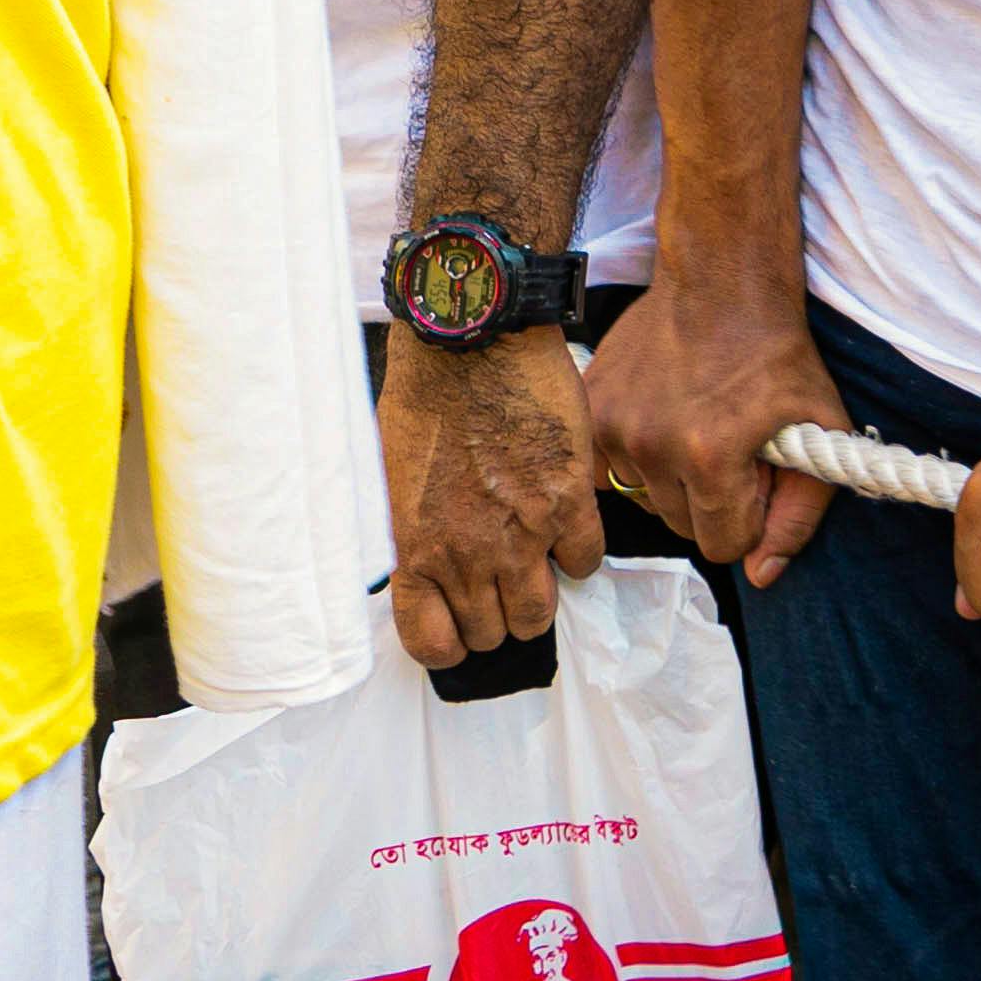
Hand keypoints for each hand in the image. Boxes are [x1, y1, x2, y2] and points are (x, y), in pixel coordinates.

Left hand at [378, 328, 606, 668]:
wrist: (471, 339)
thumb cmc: (424, 392)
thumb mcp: (395, 474)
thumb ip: (414, 529)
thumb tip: (428, 556)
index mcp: (416, 549)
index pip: (431, 642)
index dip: (449, 640)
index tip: (458, 623)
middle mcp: (467, 554)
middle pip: (490, 632)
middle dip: (493, 615)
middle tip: (499, 584)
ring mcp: (522, 534)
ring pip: (539, 614)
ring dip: (537, 597)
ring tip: (535, 567)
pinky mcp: (568, 502)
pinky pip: (585, 562)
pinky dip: (578, 555)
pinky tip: (566, 529)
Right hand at [581, 282, 842, 587]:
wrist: (722, 278)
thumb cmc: (778, 352)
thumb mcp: (819, 429)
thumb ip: (799, 513)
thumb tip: (762, 576)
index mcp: (709, 456)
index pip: (723, 546)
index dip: (750, 515)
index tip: (757, 472)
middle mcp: (651, 446)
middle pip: (682, 527)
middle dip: (713, 499)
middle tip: (732, 444)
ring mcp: (612, 425)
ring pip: (646, 500)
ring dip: (674, 479)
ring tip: (698, 425)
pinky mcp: (590, 407)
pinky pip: (610, 471)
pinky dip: (637, 457)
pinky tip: (662, 420)